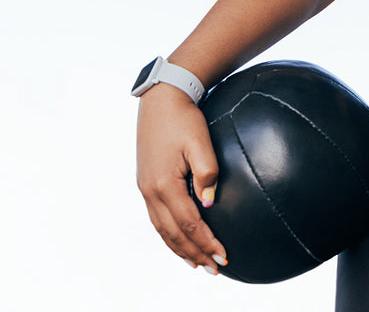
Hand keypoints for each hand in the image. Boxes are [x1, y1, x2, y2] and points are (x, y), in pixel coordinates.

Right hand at [135, 84, 228, 273]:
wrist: (161, 99)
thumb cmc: (184, 118)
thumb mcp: (200, 141)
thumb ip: (207, 172)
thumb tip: (209, 203)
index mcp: (164, 184)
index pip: (189, 223)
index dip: (207, 242)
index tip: (224, 256)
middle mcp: (150, 191)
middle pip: (173, 233)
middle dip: (194, 253)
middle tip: (214, 269)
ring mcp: (145, 188)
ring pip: (162, 230)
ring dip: (180, 249)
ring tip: (197, 263)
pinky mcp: (146, 182)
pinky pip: (156, 218)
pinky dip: (168, 234)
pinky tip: (179, 238)